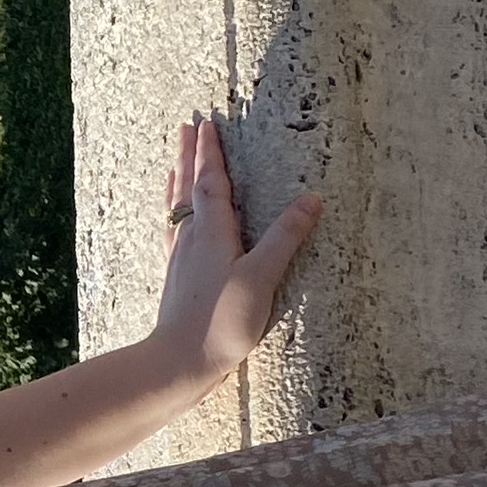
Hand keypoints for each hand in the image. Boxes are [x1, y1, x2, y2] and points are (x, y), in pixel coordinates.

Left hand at [150, 115, 322, 383]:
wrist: (179, 362)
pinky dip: (176, 213)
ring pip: (177, 208)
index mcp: (211, 232)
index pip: (211, 182)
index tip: (207, 124)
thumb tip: (312, 199)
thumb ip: (285, 237)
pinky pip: (174, 231)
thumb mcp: (261, 277)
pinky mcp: (178, 278)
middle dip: (189, 156)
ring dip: (178, 180)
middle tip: (186, 128)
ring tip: (176, 163)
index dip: (211, 153)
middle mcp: (190, 239)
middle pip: (187, 187)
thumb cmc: (221, 322)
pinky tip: (178, 223)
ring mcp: (180, 258)